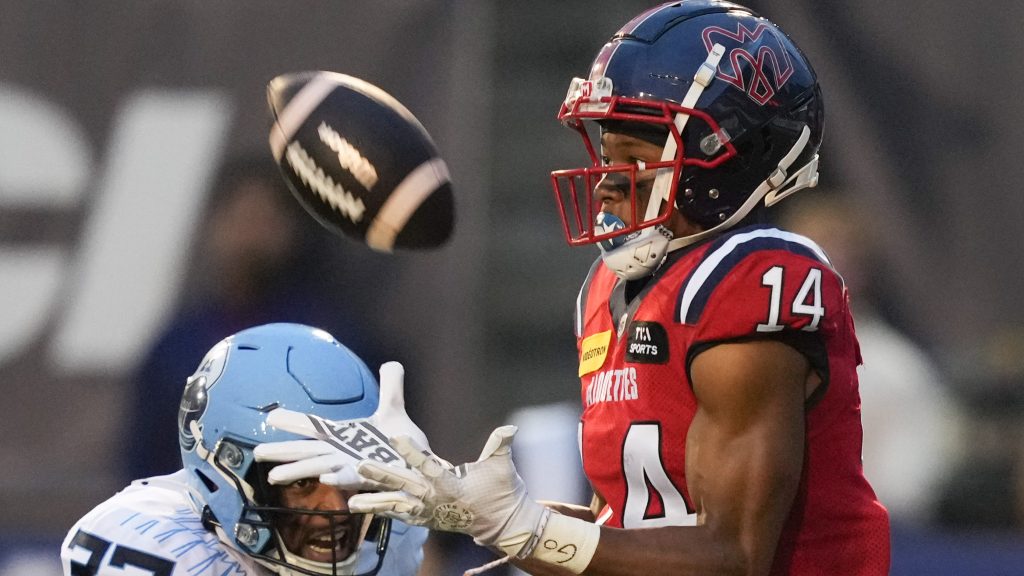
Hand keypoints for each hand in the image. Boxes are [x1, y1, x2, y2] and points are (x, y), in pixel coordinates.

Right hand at [253, 361, 428, 489]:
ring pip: (320, 468)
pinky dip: (338, 478)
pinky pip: (351, 479)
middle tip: (257, 453)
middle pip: (308, 451)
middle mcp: (343, 454)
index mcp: (345, 437)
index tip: (270, 417)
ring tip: (274, 476)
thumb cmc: (402, 444)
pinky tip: (325, 478)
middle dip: (283, 452)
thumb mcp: (394, 410)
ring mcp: (354, 468)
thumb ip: (390, 387)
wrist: (423, 468)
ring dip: (299, 470)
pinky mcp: (369, 479)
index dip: (294, 421)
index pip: (314, 427)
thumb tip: (391, 363)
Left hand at [348, 426, 547, 557]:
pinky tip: (361, 506)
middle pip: (403, 485)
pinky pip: (399, 515)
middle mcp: (435, 500)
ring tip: (351, 499)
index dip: (412, 452)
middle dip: (381, 475)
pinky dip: (381, 510)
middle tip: (359, 465)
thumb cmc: (502, 492)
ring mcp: (428, 512)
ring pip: (396, 504)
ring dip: (373, 500)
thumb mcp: (503, 467)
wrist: (501, 524)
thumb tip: (511, 427)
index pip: (428, 465)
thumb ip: (501, 445)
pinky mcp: (425, 519)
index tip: (396, 437)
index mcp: (451, 484)